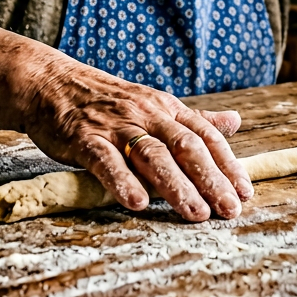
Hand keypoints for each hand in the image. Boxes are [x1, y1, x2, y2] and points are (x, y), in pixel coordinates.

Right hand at [23, 61, 252, 221]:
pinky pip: (106, 161)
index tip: (244, 192)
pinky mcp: (84, 138)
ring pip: (151, 155)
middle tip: (229, 210)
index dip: (227, 164)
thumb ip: (195, 119)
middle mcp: (146, 114)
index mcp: (166, 108)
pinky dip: (122, 181)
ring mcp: (115, 126)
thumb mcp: (155, 104)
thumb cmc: (107, 101)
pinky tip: (138, 203)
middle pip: (185, 147)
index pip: (205, 136)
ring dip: (176, 186)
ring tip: (196, 213)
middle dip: (210, 180)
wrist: (52, 83)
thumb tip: (236, 122)